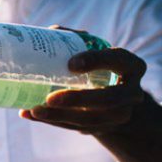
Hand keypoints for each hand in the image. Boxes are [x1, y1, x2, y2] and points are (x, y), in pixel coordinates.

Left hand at [20, 46, 147, 134]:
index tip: (71, 63)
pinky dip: (50, 122)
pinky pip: (74, 127)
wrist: (114, 102)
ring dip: (59, 116)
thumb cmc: (100, 68)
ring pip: (89, 119)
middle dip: (77, 99)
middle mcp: (131, 93)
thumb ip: (77, 41)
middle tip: (50, 97)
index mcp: (132, 67)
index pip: (119, 61)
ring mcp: (117, 115)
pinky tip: (30, 114)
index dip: (97, 61)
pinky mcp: (100, 129)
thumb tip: (49, 32)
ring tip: (34, 110)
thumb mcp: (97, 53)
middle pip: (108, 99)